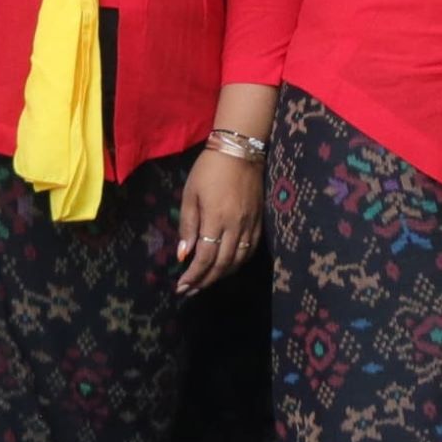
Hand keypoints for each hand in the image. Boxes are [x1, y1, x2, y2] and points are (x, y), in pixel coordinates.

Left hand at [175, 147, 264, 295]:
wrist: (240, 150)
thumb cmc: (209, 170)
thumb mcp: (190, 194)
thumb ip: (188, 226)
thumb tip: (184, 255)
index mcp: (216, 219)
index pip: (205, 257)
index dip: (193, 276)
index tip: (181, 287)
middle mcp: (235, 226)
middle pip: (223, 264)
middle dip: (205, 281)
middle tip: (191, 291)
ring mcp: (250, 224)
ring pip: (238, 260)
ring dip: (222, 275)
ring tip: (206, 282)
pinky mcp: (259, 220)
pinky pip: (250, 249)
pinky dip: (238, 263)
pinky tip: (228, 267)